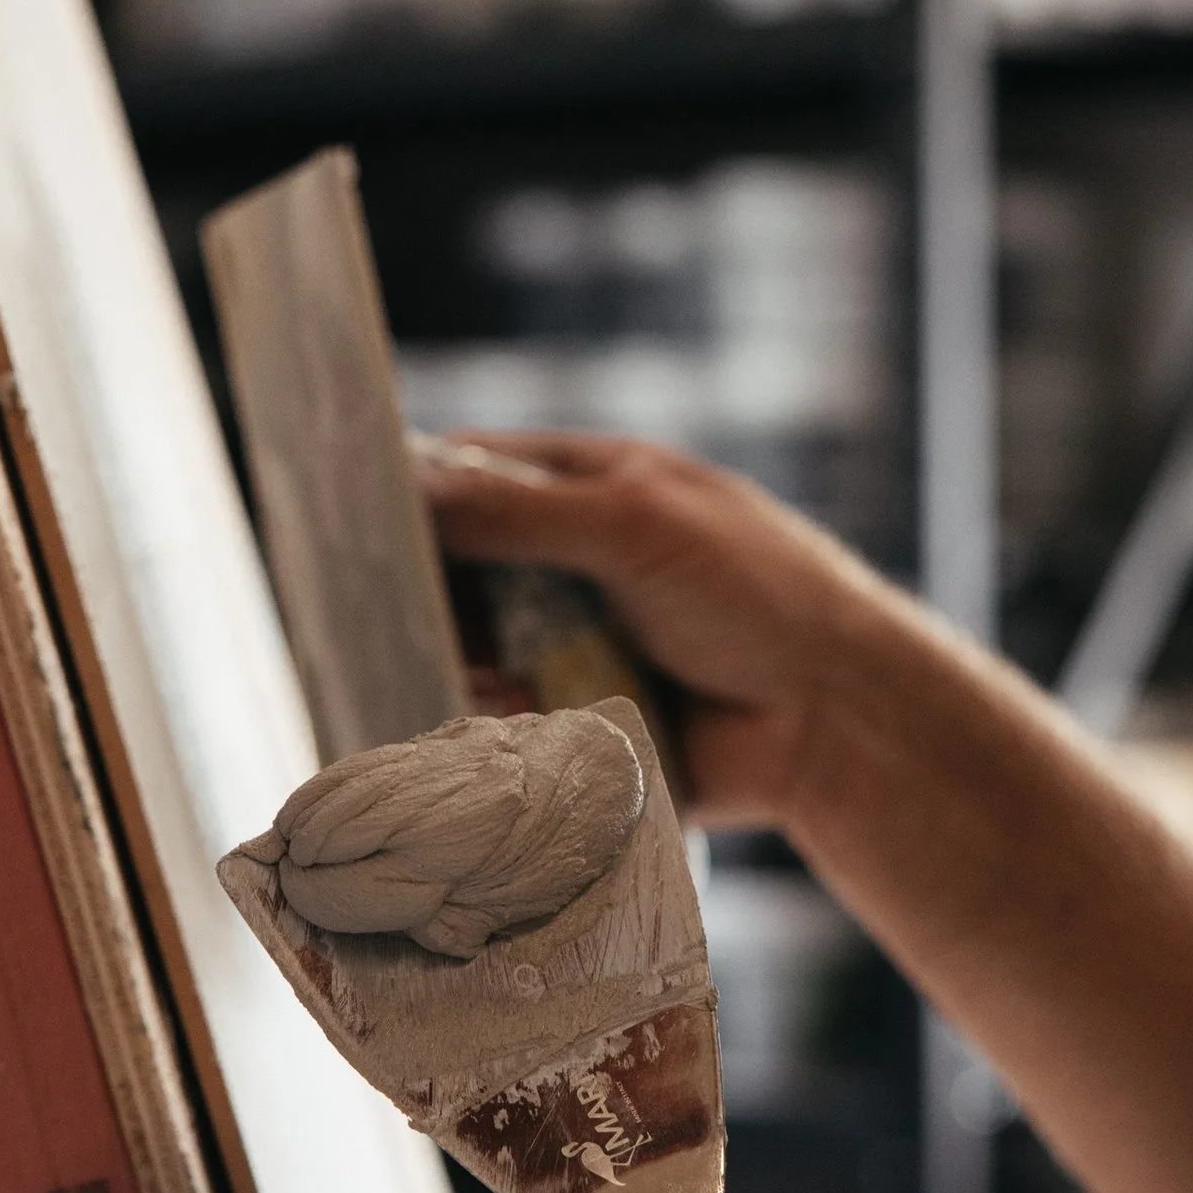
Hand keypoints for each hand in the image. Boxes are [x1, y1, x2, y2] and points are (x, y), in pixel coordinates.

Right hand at [415, 431, 892, 827]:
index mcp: (599, 488)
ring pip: (478, 644)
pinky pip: (512, 713)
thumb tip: (411, 484)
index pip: (479, 471)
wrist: (835, 722)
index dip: (417, 488)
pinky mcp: (586, 715)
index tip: (356, 513)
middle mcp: (582, 559)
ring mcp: (581, 639)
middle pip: (463, 564)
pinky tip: (517, 714)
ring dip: (468, 655)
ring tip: (479, 665)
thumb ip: (519, 510)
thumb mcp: (634, 527)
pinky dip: (504, 714)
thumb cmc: (756, 595)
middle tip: (395, 608)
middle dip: (432, 588)